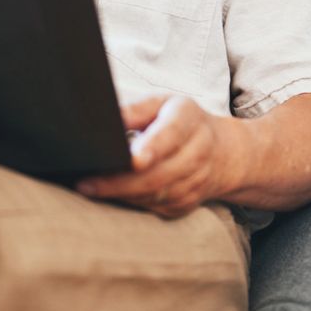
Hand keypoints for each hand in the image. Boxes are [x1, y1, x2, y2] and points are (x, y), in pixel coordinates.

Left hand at [76, 95, 228, 217]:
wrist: (223, 152)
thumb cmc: (182, 121)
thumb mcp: (162, 103)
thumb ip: (135, 109)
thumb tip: (108, 117)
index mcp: (188, 120)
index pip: (170, 136)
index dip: (152, 149)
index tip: (132, 160)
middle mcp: (197, 153)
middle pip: (158, 174)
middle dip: (120, 182)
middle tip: (87, 183)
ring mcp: (195, 182)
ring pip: (156, 195)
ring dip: (122, 195)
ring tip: (90, 189)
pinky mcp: (188, 202)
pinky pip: (157, 207)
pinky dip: (133, 202)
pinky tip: (112, 195)